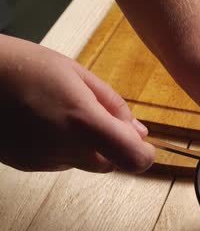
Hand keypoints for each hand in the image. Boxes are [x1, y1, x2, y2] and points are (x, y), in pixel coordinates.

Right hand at [0, 35, 154, 172]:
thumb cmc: (23, 66)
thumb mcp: (78, 74)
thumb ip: (114, 106)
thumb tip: (139, 131)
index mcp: (83, 121)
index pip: (133, 158)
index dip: (145, 154)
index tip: (142, 142)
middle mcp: (65, 148)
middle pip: (111, 163)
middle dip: (112, 144)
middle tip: (95, 115)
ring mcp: (44, 160)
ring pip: (86, 163)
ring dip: (87, 145)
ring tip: (61, 113)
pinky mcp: (27, 165)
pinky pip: (60, 162)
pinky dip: (63, 148)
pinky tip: (44, 123)